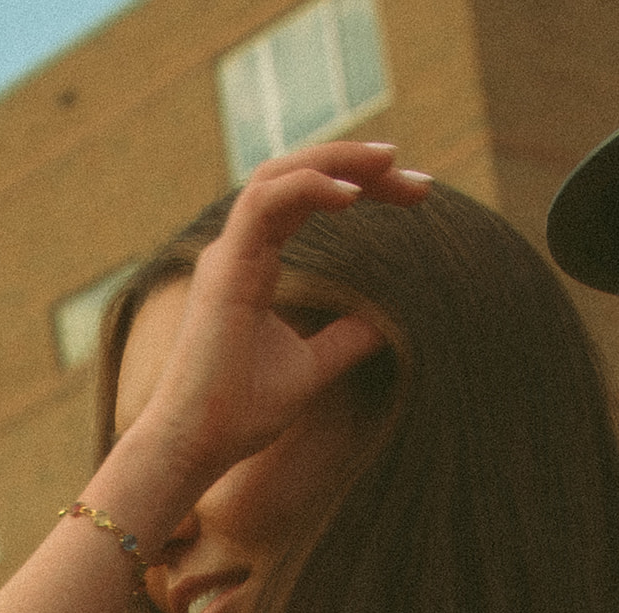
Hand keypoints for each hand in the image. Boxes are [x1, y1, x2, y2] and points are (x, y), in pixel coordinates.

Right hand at [120, 142, 428, 497]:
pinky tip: (352, 196)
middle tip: (416, 177)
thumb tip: (385, 325)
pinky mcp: (224, 270)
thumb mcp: (311, 369)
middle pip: (297, 178)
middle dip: (357, 166)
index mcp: (255, 264)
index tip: (413, 194)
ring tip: (390, 164)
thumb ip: (344, 341)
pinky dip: (307, 188)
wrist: (201, 443)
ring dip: (335, 162)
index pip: (307, 202)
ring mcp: (228, 256)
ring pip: (278, 175)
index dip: (360, 187)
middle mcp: (238, 250)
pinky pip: (263, 204)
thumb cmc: (242, 413)